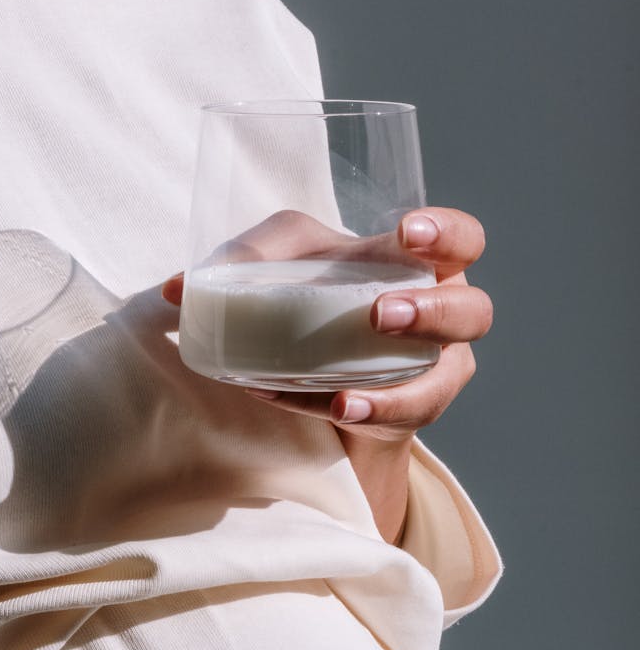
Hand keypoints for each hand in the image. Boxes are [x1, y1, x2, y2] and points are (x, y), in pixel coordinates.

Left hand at [162, 207, 492, 446]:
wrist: (327, 394)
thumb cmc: (313, 316)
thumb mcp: (281, 281)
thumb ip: (240, 269)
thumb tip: (177, 290)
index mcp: (417, 268)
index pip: (461, 240)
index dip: (447, 233)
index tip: (408, 233)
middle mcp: (441, 317)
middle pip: (472, 311)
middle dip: (433, 312)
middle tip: (377, 315)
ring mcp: (435, 370)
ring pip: (449, 373)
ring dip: (401, 384)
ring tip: (345, 396)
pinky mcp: (413, 413)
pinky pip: (400, 416)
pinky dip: (364, 413)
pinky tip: (332, 411)